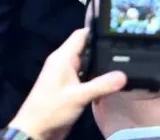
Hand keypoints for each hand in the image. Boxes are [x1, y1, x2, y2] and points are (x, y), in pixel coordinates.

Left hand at [9, 28, 126, 139]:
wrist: (34, 131)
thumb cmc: (51, 109)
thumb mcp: (79, 96)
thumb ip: (102, 85)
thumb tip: (124, 75)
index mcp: (62, 57)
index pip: (81, 34)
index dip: (98, 31)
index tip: (117, 32)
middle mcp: (64, 63)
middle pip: (86, 48)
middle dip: (103, 49)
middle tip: (125, 49)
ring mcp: (66, 75)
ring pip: (87, 64)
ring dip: (100, 66)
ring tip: (123, 65)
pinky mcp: (69, 88)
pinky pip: (85, 77)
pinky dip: (96, 78)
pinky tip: (110, 82)